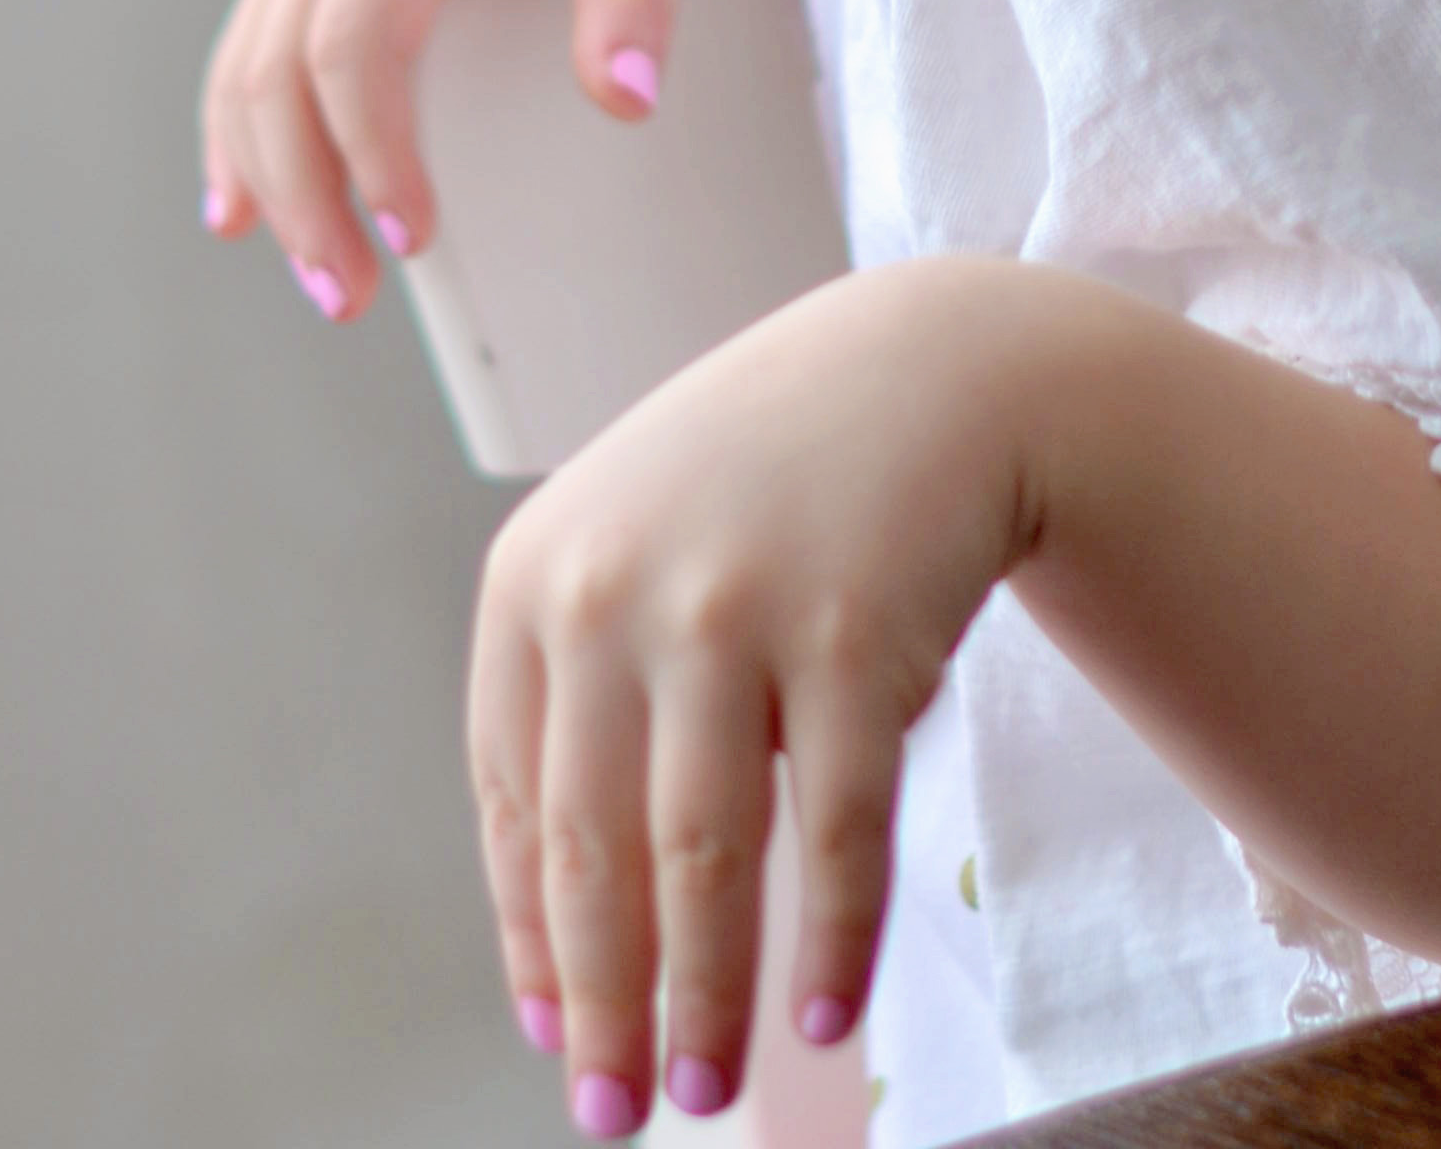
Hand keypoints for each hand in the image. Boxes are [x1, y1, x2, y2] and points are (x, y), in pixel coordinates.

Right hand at [198, 0, 724, 320]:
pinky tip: (241, 207)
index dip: (369, 145)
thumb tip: (623, 99)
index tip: (412, 237)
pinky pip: (259, 39)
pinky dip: (241, 127)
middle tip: (352, 297)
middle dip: (304, 190)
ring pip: (252, 57)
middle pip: (281, 62)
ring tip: (322, 280)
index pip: (356, 35)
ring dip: (266, 175)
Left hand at [468, 258, 1042, 1126]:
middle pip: (595, 852)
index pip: (513, 806)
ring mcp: (732, 605)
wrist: (928, 366)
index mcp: (534, 575)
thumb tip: (558, 953)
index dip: (536, 940)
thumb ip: (582, 702)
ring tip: (707, 1086)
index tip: (558, 1041)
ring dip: (705, 999)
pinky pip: (834, 832)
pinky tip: (823, 1013)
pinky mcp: (850, 632)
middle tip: (617, 1114)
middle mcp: (614, 586)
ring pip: (704, 861)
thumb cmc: (764, 483)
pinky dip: (830, 942)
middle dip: (606, 1008)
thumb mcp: (633, 549)